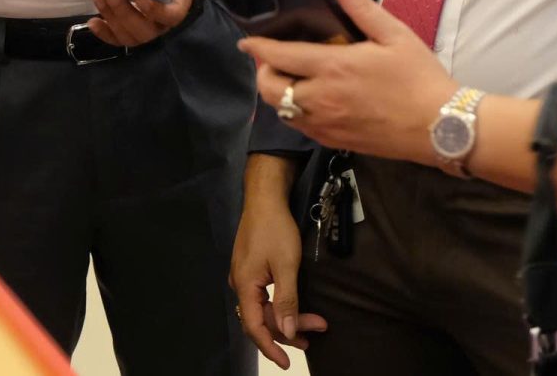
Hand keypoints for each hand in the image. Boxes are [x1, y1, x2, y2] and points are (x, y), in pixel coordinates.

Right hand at [231, 166, 326, 367]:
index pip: (255, 327)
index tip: (287, 363)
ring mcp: (244, 275)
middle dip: (288, 328)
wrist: (265, 196)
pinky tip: (295, 306)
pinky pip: (264, 295)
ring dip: (287, 316)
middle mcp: (239, 283)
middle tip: (317, 331)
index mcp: (244, 285)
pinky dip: (281, 304)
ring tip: (313, 323)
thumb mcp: (286, 265)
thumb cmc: (276, 228)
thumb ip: (287, 300)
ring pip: (264, 307)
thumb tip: (287, 332)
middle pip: (262, 318)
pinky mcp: (251, 267)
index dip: (271, 347)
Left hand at [241, 0, 456, 164]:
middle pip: (271, 89)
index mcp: (333, 67)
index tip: (246, 41)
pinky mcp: (335, 141)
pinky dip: (295, 113)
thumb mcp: (395, 34)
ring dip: (277, 94)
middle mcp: (322, 98)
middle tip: (271, 60)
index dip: (258, 48)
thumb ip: (361, 7)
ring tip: (288, 78)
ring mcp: (326, 124)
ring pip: (282, 112)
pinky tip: (309, 101)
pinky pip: (301, 128)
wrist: (439, 127)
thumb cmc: (419, 77)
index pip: (280, 56)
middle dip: (263, 73)